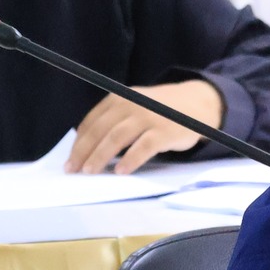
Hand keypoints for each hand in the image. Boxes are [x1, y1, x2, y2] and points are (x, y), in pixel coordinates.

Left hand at [66, 79, 222, 174]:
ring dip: (100, 156)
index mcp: (120, 98)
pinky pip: (143, 147)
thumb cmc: (161, 110)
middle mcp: (132, 104)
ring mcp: (149, 117)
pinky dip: (130, 160)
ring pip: (117, 138)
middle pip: (100, 130)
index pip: (92, 121)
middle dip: (84, 151)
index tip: (71, 159)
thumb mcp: (135, 105)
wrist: (199, 103)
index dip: (79, 142)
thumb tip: (88, 146)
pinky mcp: (165, 131)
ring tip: (91, 171)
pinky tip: (120, 171)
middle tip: (73, 170)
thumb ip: (115, 119)